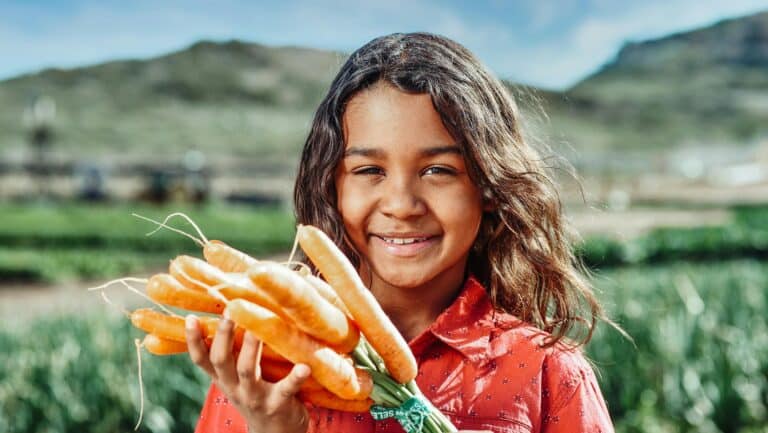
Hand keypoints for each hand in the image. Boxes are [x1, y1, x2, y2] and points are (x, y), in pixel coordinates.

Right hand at [186, 315, 310, 432]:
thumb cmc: (256, 394)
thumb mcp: (237, 378)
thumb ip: (232, 353)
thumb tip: (229, 312)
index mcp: (224, 378)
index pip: (202, 359)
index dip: (193, 341)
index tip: (190, 318)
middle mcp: (235, 387)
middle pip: (222, 360)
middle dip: (224, 336)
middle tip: (229, 312)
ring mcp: (255, 397)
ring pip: (247, 370)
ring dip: (252, 349)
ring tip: (257, 329)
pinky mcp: (278, 404)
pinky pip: (286, 389)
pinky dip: (295, 378)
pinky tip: (304, 366)